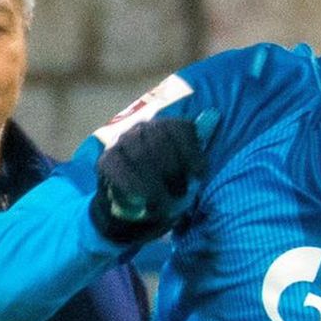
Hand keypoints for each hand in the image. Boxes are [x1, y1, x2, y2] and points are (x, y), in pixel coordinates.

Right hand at [89, 109, 217, 243]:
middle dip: (173, 171)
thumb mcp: (185, 166)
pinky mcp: (106, 160)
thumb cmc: (165, 183)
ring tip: (164, 203)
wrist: (132, 206)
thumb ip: (198, 142)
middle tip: (181, 194)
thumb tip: (214, 114)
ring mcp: (123, 142)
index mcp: (166, 126)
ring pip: (140, 155)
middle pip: (160, 141)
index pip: (181, 128)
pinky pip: (119, 168)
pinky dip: (133, 184)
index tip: (199, 176)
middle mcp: (143, 128)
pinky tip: (143, 199)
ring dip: (154, 183)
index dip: (192, 153)